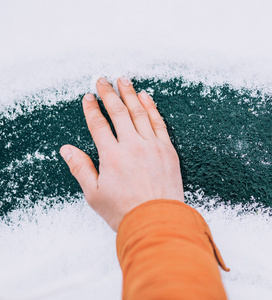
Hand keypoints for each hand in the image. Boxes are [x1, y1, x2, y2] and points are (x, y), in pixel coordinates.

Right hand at [60, 77, 183, 230]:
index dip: (91, 109)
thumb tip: (66, 149)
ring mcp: (153, 146)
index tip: (87, 97)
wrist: (158, 220)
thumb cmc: (124, 211)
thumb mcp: (95, 194)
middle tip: (102, 80)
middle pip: (119, 113)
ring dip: (130, 94)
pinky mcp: (168, 150)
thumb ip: (80, 168)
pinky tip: (146, 97)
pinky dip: (152, 108)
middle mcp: (132, 146)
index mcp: (112, 156)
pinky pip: (159, 123)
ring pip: (140, 113)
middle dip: (109, 94)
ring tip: (123, 80)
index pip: (98, 124)